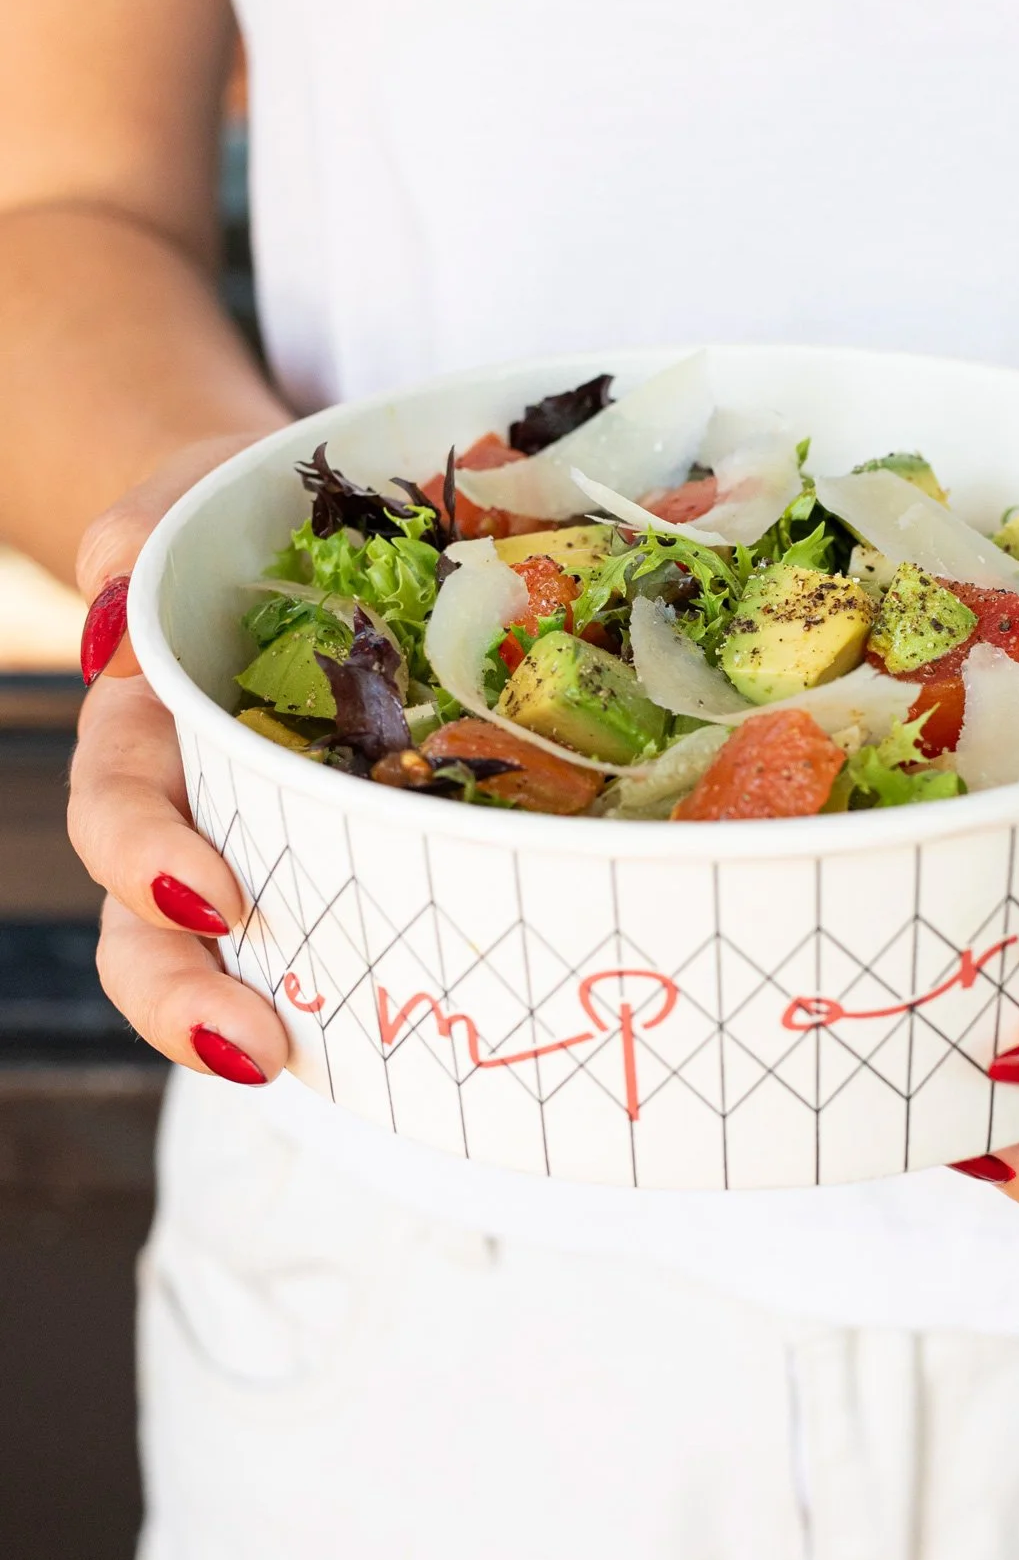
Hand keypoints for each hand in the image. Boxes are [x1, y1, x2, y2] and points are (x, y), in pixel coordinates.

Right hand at [68, 435, 288, 1085]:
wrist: (299, 530)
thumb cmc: (239, 514)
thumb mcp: (192, 494)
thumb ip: (142, 527)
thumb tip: (115, 585)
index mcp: (148, 715)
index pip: (121, 802)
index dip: (147, 857)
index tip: (215, 896)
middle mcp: (188, 792)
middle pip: (147, 912)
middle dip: (179, 986)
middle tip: (252, 1040)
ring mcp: (250, 830)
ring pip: (207, 949)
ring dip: (228, 1016)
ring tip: (284, 1066)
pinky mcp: (325, 845)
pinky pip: (311, 931)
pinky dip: (320, 988)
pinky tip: (362, 1047)